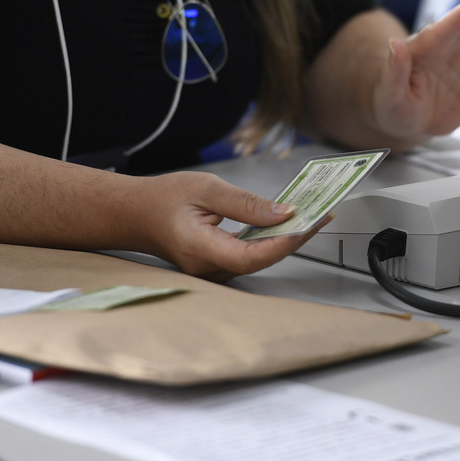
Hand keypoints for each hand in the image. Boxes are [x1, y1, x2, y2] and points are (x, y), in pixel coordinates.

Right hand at [138, 171, 327, 281]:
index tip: (306, 224)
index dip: (282, 243)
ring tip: (312, 217)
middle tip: (322, 215)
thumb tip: (283, 213)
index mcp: (200, 249)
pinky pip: (252, 256)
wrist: (137, 215)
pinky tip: (287, 224)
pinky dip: (272, 240)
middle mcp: (208, 268)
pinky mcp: (219, 266)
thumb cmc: (164, 199)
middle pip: (261, 260)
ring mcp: (213, 271)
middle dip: (294, 238)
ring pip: (259, 260)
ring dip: (286, 239)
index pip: (251, 257)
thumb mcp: (206, 189)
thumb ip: (245, 203)